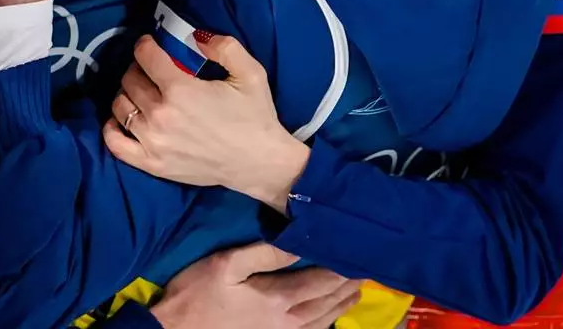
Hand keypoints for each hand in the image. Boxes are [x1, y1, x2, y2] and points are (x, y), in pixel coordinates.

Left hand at [103, 34, 310, 211]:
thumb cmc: (255, 117)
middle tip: (152, 69)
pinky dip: (112, 127)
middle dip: (139, 68)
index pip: (146, 57)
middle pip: (130, 80)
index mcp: (182, 90)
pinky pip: (115, 143)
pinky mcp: (151, 163)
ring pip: (120, 107)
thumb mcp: (250, 73)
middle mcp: (161, 114)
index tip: (150, 44)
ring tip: (142, 92)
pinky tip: (124, 118)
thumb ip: (224, 47)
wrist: (258, 162)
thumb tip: (195, 36)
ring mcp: (152, 142)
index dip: (145, 45)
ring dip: (127, 93)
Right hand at [149, 243, 360, 328]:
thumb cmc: (197, 294)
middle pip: (328, 301)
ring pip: (323, 319)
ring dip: (341, 304)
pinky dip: (325, 321)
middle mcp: (288, 321)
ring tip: (356, 290)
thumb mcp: (226, 265)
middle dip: (347, 284)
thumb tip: (297, 242)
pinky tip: (328, 316)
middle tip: (365, 268)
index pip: (322, 280)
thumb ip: (264, 254)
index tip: (359, 252)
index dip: (343, 267)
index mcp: (278, 299)